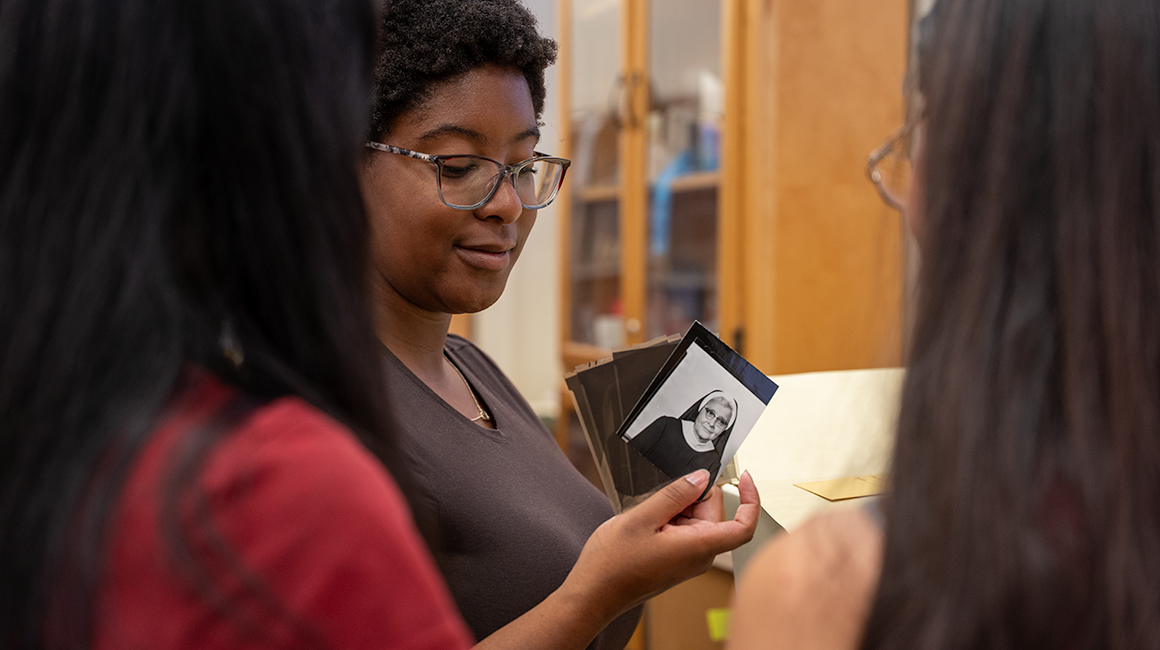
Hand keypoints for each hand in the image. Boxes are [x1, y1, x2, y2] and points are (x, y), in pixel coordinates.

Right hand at [561, 470, 759, 620]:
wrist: (594, 592)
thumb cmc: (613, 565)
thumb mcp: (641, 517)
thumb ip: (675, 494)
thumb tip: (701, 477)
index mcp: (698, 547)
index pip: (744, 526)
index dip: (751, 499)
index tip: (744, 478)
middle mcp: (699, 556)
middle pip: (714, 513)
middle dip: (692, 497)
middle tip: (662, 498)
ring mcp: (689, 559)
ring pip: (696, 519)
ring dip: (675, 508)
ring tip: (648, 517)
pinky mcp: (678, 559)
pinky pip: (684, 529)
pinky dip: (669, 518)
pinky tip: (647, 524)